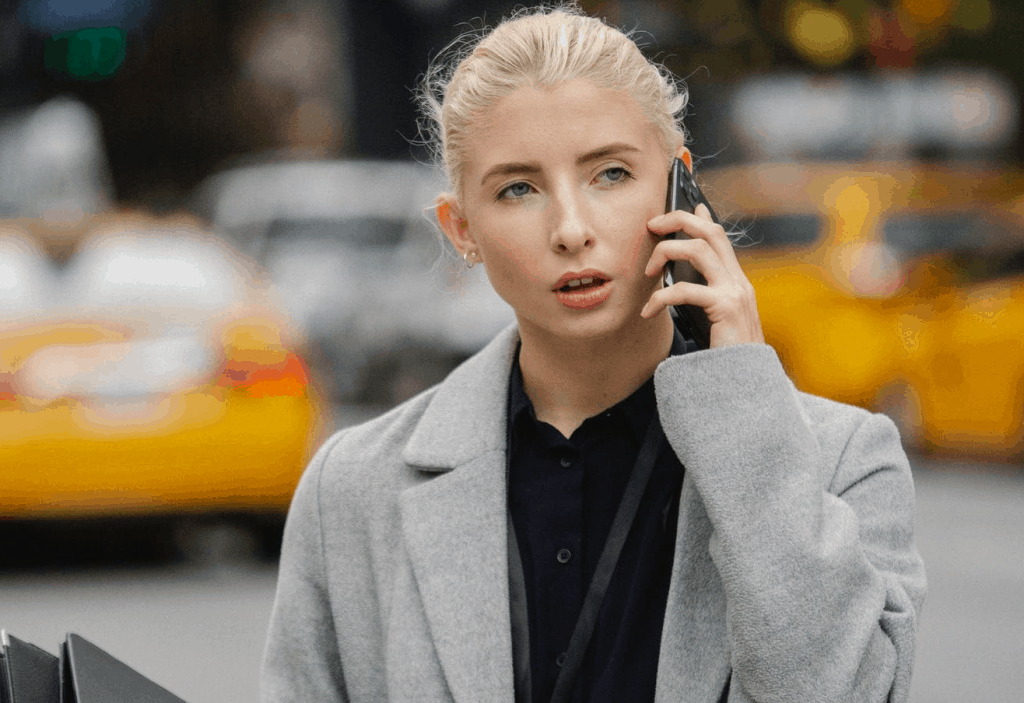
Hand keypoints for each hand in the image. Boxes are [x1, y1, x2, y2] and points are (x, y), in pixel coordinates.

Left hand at [641, 204, 764, 347]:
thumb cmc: (726, 357)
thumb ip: (701, 300)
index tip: (688, 204)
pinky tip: (647, 311)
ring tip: (648, 273)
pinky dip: (660, 297)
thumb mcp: (713, 323)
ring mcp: (734, 292)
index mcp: (736, 282)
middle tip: (651, 226)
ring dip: (665, 253)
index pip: (720, 237)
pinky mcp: (725, 308)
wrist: (747, 384)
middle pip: (710, 232)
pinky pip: (685, 290)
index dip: (702, 218)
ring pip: (697, 250)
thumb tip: (678, 283)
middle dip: (678, 220)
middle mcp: (738, 282)